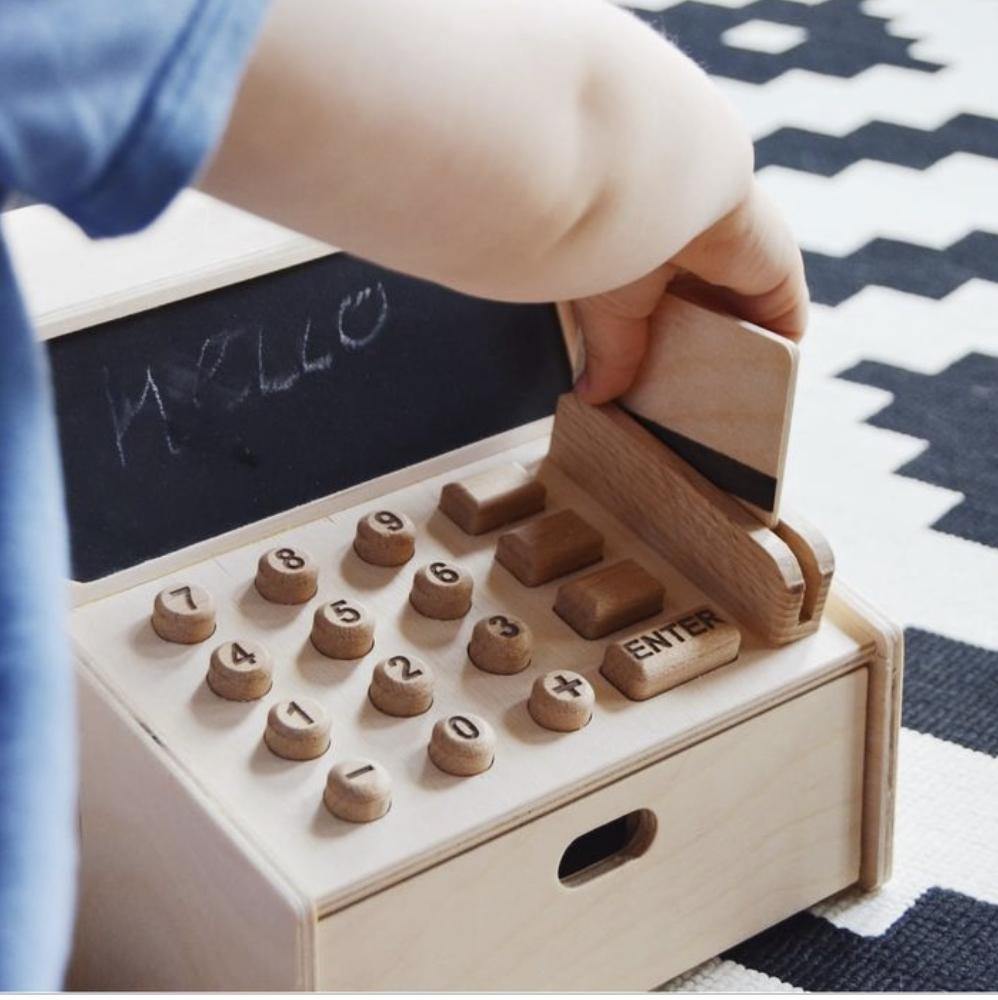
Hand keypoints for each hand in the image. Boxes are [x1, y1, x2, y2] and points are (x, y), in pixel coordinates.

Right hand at [572, 179, 807, 404]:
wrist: (652, 196)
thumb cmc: (610, 237)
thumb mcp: (606, 312)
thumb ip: (611, 354)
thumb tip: (591, 393)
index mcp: (649, 249)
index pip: (660, 304)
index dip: (657, 341)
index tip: (647, 383)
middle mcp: (699, 252)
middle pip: (704, 318)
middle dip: (696, 358)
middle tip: (683, 407)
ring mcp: (741, 262)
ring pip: (745, 323)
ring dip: (739, 363)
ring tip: (726, 411)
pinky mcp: (777, 273)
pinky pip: (783, 325)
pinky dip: (775, 360)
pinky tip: (761, 395)